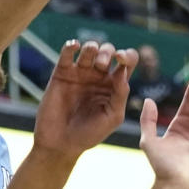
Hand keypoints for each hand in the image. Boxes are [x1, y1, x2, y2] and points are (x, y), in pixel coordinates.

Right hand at [33, 40, 137, 157]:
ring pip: (89, 49)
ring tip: (90, 55)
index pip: (127, 62)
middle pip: (108, 52)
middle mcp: (98, 77)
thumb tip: (122, 71)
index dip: (127, 55)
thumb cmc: (89, 134)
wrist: (61, 143)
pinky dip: (71, 45)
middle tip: (101, 64)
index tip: (121, 59)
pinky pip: (66, 54)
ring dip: (92, 47)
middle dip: (107, 52)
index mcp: (114, 86)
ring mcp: (80, 73)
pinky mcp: (62, 74)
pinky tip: (74, 46)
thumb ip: (120, 94)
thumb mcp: (112, 117)